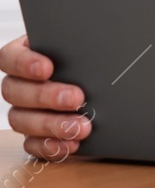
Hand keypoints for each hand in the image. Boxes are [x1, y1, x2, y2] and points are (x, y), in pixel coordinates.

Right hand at [1, 35, 91, 160]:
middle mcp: (20, 84)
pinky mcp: (34, 135)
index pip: (10, 58)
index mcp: (27, 55)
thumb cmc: (96, 58)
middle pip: (14, 91)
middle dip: (45, 96)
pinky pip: (32, 144)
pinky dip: (51, 146)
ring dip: (51, 124)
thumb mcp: (90, 46)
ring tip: (82, 126)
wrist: (111, 88)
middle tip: (76, 98)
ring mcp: (24, 111)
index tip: (46, 68)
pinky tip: (72, 144)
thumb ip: (83, 45)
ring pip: (21, 120)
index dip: (24, 63)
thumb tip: (97, 42)